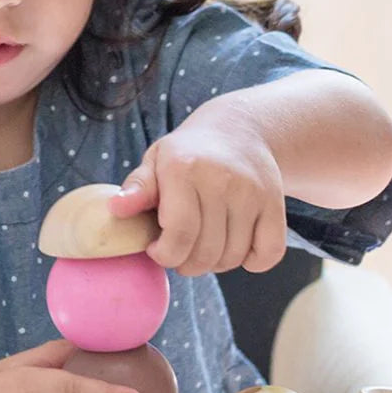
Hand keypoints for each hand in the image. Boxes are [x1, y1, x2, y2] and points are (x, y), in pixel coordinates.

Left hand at [108, 102, 286, 275]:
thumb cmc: (188, 154)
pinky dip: (252, 262)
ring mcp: (252, 192)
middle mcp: (221, 179)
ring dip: (215, 263)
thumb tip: (116, 208)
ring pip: (233, 257)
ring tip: (204, 244)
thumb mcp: (156, 161)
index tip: (156, 248)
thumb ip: (137, 187)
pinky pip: (268, 254)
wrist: (240, 128)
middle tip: (180, 251)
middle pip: (205, 253)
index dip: (165, 255)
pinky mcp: (275, 202)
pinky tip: (236, 246)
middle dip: (187, 264)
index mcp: (183, 169)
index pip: (179, 235)